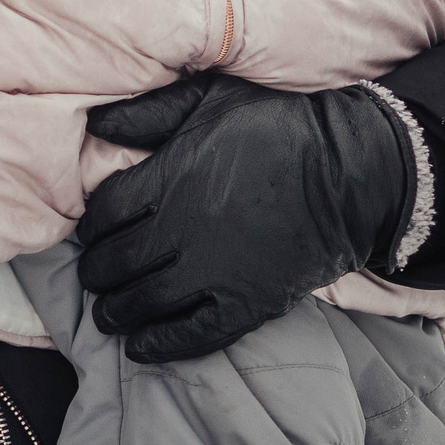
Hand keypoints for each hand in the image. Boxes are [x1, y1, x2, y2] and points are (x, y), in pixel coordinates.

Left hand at [76, 74, 416, 363]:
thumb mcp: (210, 98)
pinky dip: (160, 345)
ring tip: (108, 314)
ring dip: (117, 310)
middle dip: (97, 272)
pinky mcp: (249, 303)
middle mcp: (184, 228)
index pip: (106, 212)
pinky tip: (139, 346)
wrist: (352, 167)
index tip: (92, 233)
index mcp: (170, 177)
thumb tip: (95, 122)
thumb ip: (149, 112)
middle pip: (117, 260)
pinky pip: (194, 334)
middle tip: (94, 276)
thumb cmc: (278, 124)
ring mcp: (216, 270)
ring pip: (146, 300)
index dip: (91, 226)